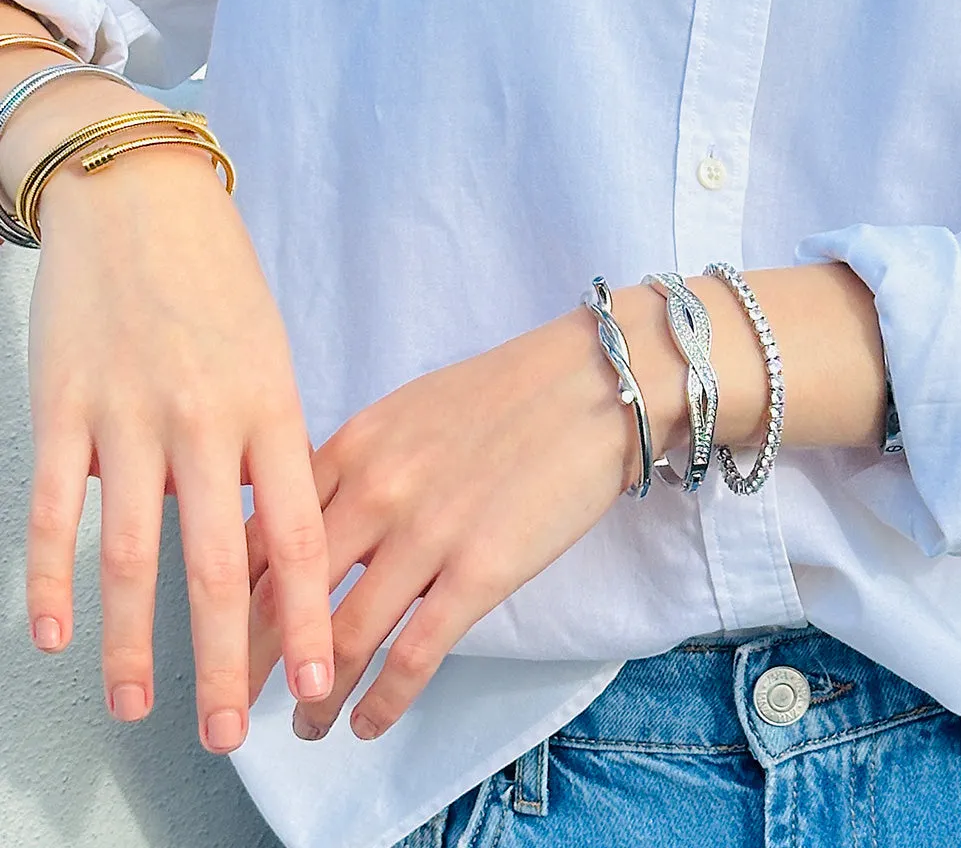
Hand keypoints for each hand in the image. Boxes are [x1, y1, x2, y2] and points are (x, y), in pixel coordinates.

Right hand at [23, 142, 333, 752]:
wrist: (139, 201)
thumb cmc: (218, 285)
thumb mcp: (270, 358)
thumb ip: (271, 445)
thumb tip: (270, 533)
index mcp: (272, 410)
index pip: (300, 536)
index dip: (313, 617)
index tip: (323, 680)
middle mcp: (205, 422)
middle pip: (219, 566)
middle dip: (227, 660)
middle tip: (227, 734)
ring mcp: (130, 416)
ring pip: (131, 554)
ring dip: (133, 642)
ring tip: (140, 705)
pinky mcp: (64, 406)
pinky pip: (56, 508)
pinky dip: (51, 578)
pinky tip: (52, 634)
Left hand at [246, 294, 684, 740]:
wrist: (590, 383)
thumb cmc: (505, 392)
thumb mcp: (408, 409)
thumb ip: (357, 462)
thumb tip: (324, 520)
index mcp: (352, 447)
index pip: (265, 533)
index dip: (232, 591)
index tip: (223, 627)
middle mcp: (375, 492)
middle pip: (286, 594)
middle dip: (254, 659)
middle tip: (235, 700)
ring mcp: (426, 535)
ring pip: (344, 637)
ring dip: (315, 695)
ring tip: (304, 725)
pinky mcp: (480, 572)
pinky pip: (414, 655)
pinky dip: (382, 702)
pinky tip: (366, 725)